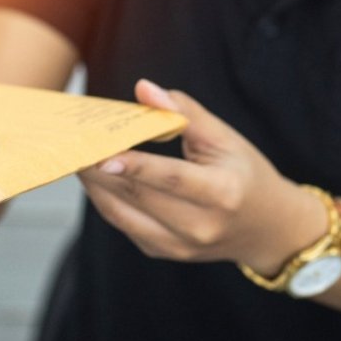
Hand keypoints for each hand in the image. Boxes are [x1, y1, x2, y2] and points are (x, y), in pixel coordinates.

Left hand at [79, 79, 325, 274]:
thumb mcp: (224, 138)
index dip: (135, 166)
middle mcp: (201, 226)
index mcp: (223, 192)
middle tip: (74, 143)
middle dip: (100, 169)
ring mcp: (180, 245)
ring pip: (122, 214)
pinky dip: (105, 199)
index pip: (171, 178)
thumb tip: (144, 88)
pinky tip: (94, 177)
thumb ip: (183, 112)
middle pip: (139, 195)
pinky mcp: (163, 252)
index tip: (101, 155)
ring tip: (77, 157)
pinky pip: (124, 224)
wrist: (266, 228)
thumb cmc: (244, 173)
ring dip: (94, 185)